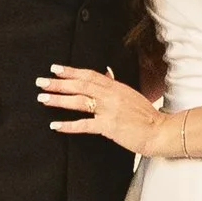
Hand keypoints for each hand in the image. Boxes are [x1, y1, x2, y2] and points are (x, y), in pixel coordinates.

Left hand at [39, 64, 161, 152]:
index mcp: (116, 87)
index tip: (55, 69)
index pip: (90, 75)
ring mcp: (110, 110)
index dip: (71, 71)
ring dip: (59, 99)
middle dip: (59, 83)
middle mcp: (111, 95)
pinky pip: (85, 124)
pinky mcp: (109, 127)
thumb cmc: (147, 116)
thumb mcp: (131, 95)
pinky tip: (55, 125)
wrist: (160, 131)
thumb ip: (115, 85)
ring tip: (43, 98)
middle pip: (80, 85)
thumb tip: (106, 72)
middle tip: (41, 82)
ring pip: (79, 101)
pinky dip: (68, 125)